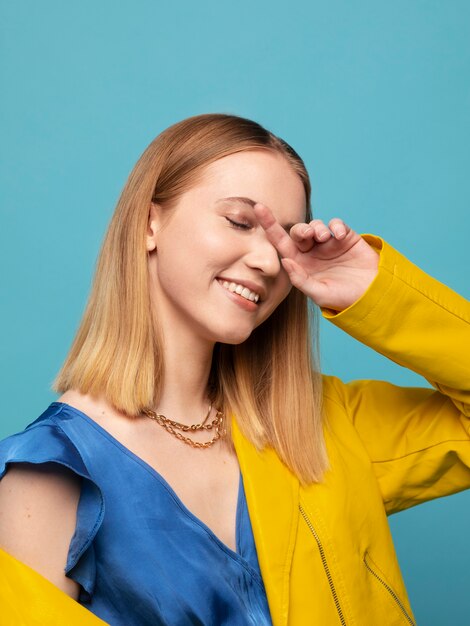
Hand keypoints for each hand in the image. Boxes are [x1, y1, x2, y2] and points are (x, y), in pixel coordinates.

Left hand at [254, 204, 379, 311]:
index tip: (258, 208)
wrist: (372, 296)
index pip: (280, 243)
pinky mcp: (346, 238)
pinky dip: (336, 226)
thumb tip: (285, 260)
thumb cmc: (344, 299)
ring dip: (317, 227)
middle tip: (309, 235)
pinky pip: (336, 224)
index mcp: (300, 264)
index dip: (269, 225)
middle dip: (301, 229)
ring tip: (324, 238)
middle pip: (298, 231)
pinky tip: (340, 236)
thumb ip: (300, 279)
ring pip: (316, 225)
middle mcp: (312, 252)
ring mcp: (329, 244)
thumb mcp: (319, 293)